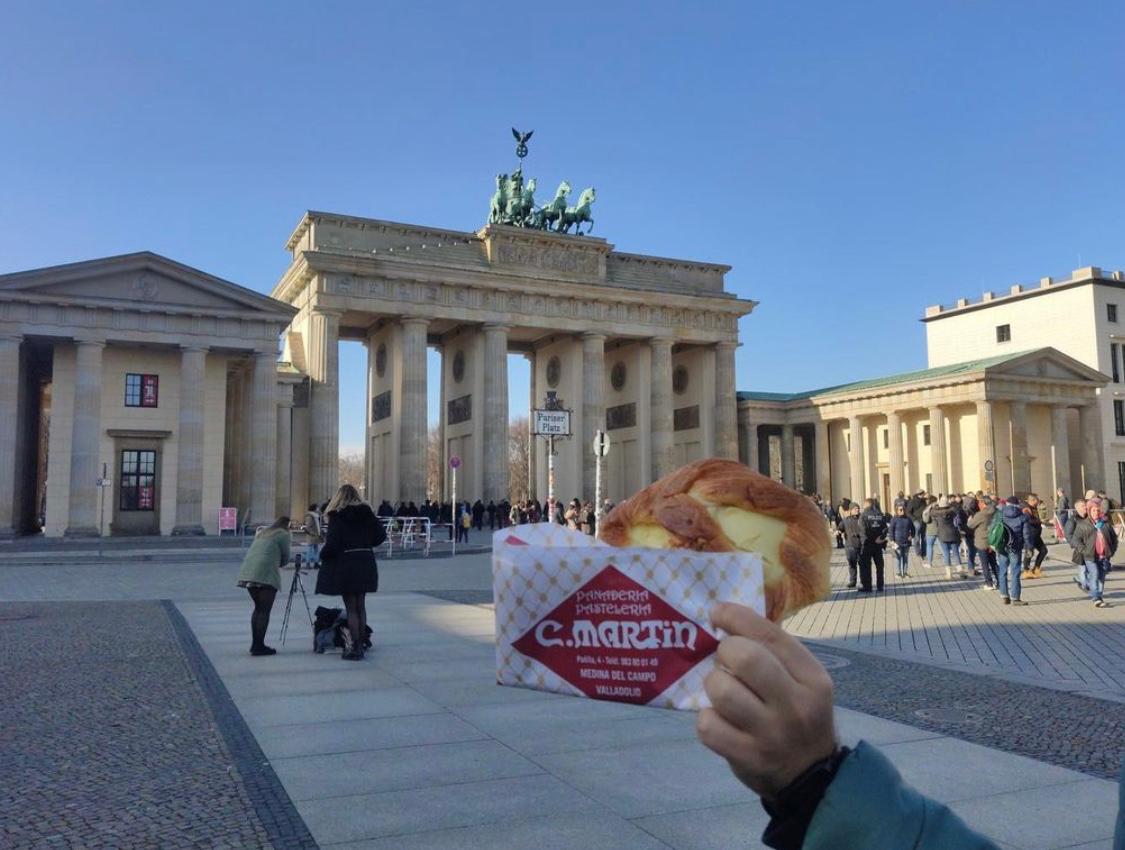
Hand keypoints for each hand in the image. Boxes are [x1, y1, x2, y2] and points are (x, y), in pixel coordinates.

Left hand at [697, 602, 836, 798]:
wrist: (810, 775)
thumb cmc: (797, 713)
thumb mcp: (801, 680)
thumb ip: (772, 651)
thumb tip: (725, 616)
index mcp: (812, 678)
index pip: (770, 635)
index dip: (736, 617)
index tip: (717, 613)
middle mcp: (795, 704)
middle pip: (745, 657)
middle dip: (724, 651)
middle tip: (725, 661)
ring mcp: (772, 734)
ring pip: (721, 690)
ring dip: (713, 685)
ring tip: (723, 691)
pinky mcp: (748, 757)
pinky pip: (708, 726)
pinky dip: (707, 719)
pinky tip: (718, 719)